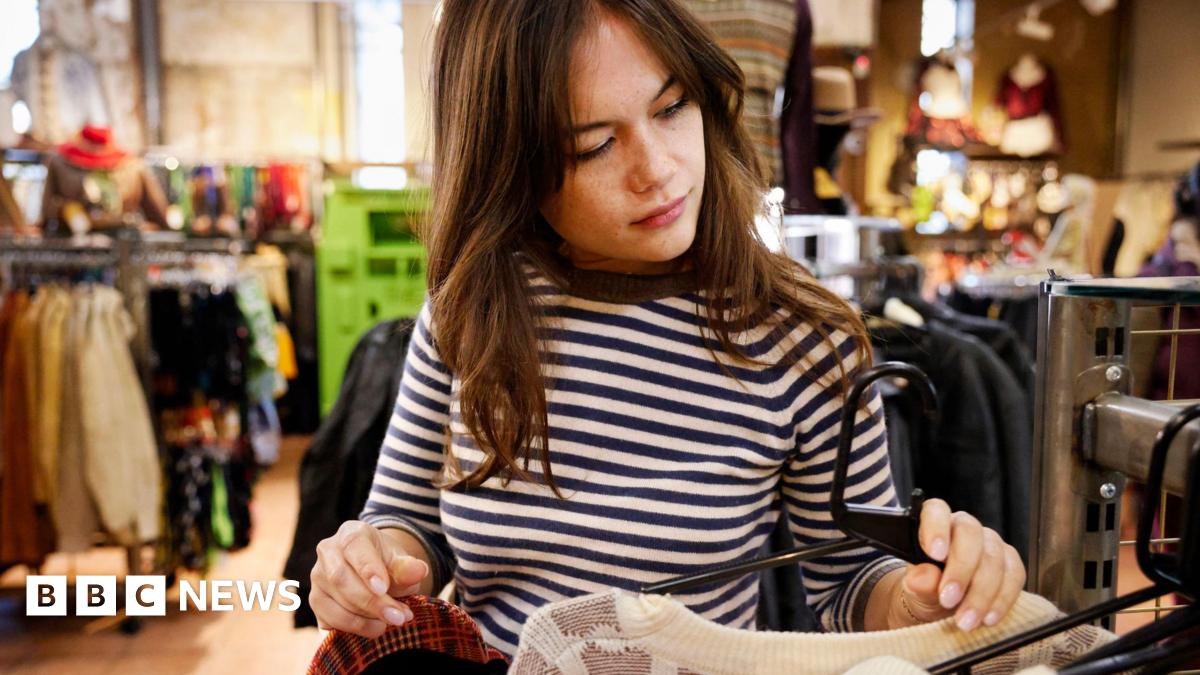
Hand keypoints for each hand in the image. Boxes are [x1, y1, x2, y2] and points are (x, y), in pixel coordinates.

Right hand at [310, 520, 430, 637]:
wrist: (375, 575)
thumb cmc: (388, 565)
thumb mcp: (401, 562)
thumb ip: (408, 567)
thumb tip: (419, 570)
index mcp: (350, 533)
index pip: (353, 547)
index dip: (367, 568)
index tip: (383, 588)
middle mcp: (327, 552)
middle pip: (340, 578)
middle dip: (371, 602)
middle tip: (398, 617)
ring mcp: (317, 578)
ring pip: (334, 602)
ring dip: (365, 619)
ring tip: (392, 621)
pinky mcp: (316, 602)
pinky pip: (329, 620)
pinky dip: (354, 628)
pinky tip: (375, 627)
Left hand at [888, 499, 1025, 631]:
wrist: (944, 607)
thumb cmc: (926, 590)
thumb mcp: (915, 589)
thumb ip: (918, 582)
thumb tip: (921, 578)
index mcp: (934, 523)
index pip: (936, 511)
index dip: (937, 528)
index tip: (935, 554)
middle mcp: (964, 528)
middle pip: (970, 535)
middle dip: (961, 570)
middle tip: (948, 600)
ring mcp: (990, 543)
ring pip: (994, 558)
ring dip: (981, 594)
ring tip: (965, 620)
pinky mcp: (1010, 563)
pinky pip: (1014, 576)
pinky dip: (1002, 600)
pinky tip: (988, 618)